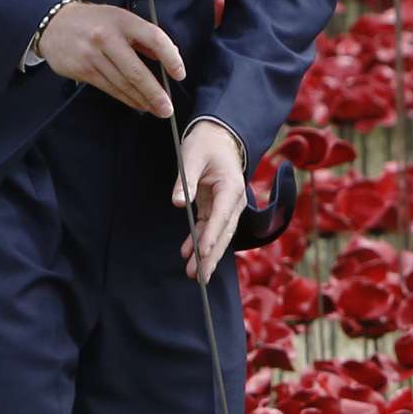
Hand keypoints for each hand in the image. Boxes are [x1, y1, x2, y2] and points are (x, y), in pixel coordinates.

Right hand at [37, 2, 183, 117]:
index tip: (179, 74)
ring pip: (123, 84)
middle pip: (136, 71)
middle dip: (154, 93)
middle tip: (167, 108)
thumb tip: (171, 56)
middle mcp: (107, 38)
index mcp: (123, 21)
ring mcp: (93, 55)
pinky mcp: (82, 70)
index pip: (154, 38)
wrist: (54, 24)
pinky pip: (109, 88)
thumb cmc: (95, 21)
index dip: (170, 58)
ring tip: (156, 109)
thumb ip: (144, 37)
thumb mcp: (121, 19)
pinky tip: (138, 104)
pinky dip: (126, 98)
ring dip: (142, 100)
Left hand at [172, 119, 247, 282]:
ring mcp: (227, 206)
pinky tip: (187, 254)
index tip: (204, 252)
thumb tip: (178, 202)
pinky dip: (199, 241)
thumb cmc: (205, 144)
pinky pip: (209, 229)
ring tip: (194, 274)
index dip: (213, 235)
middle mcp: (234, 201)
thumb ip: (186, 180)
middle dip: (211, 256)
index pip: (222, 216)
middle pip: (223, 233)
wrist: (218, 138)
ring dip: (207, 255)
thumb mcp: (192, 156)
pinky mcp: (217, 208)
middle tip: (199, 276)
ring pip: (219, 235)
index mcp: (231, 187)